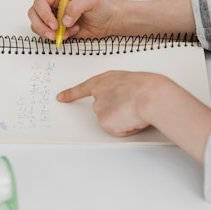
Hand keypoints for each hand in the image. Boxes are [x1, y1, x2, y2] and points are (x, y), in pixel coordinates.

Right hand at [28, 0, 114, 40]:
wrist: (106, 22)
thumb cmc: (100, 7)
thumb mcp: (92, 0)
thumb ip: (76, 6)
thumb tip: (64, 20)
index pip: (41, 1)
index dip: (44, 13)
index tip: (55, 24)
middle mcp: (52, 4)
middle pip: (34, 13)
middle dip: (42, 25)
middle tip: (54, 33)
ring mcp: (52, 17)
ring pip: (37, 25)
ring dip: (48, 33)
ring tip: (66, 33)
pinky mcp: (55, 28)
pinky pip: (46, 34)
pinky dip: (55, 37)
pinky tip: (69, 34)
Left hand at [58, 70, 210, 163]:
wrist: (150, 95)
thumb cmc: (146, 87)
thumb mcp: (130, 82)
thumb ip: (120, 90)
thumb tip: (124, 101)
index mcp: (104, 80)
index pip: (82, 88)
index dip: (71, 94)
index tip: (61, 97)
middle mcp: (99, 93)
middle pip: (102, 109)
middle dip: (116, 112)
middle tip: (132, 106)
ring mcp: (100, 108)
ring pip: (111, 120)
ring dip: (123, 120)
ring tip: (135, 111)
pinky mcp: (104, 122)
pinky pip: (117, 130)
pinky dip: (126, 128)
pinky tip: (133, 119)